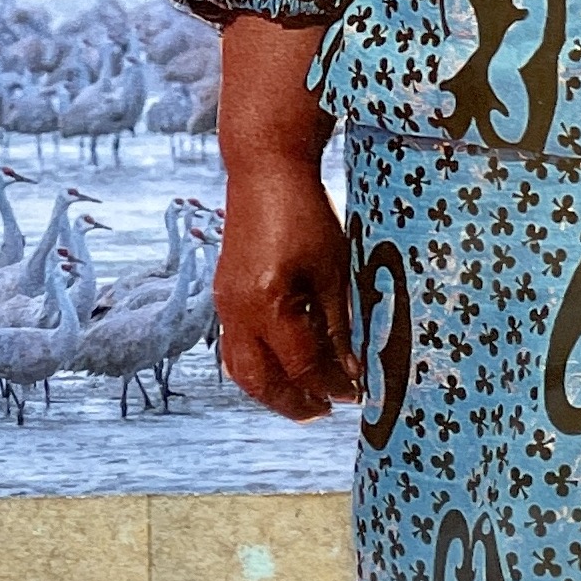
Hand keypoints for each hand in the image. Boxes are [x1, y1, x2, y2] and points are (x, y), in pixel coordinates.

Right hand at [216, 158, 361, 418]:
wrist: (263, 170)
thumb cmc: (305, 213)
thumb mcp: (332, 269)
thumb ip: (339, 323)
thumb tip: (353, 369)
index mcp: (269, 304)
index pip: (301, 365)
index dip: (331, 386)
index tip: (356, 394)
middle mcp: (239, 311)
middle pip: (260, 380)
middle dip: (292, 402)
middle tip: (324, 410)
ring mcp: (225, 304)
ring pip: (240, 369)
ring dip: (270, 389)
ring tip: (302, 396)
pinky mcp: (223, 294)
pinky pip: (234, 346)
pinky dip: (257, 364)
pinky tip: (282, 363)